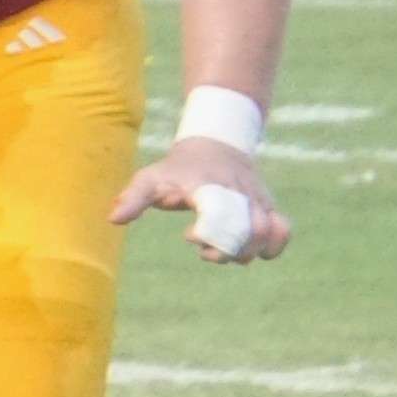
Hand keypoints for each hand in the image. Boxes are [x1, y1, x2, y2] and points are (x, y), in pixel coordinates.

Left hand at [116, 145, 285, 263]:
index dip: (206, 235)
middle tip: (205, 250)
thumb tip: (113, 219)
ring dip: (248, 252)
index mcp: (208, 188)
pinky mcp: (268, 206)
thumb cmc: (178, 168)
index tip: (188, 235)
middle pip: (247, 231)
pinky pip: (283, 229)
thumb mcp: (151, 177)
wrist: (215, 144)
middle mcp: (237, 193)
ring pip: (267, 233)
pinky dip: (273, 246)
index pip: (217, 216)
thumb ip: (134, 198)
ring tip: (226, 251)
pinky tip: (253, 251)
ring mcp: (256, 199)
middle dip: (227, 250)